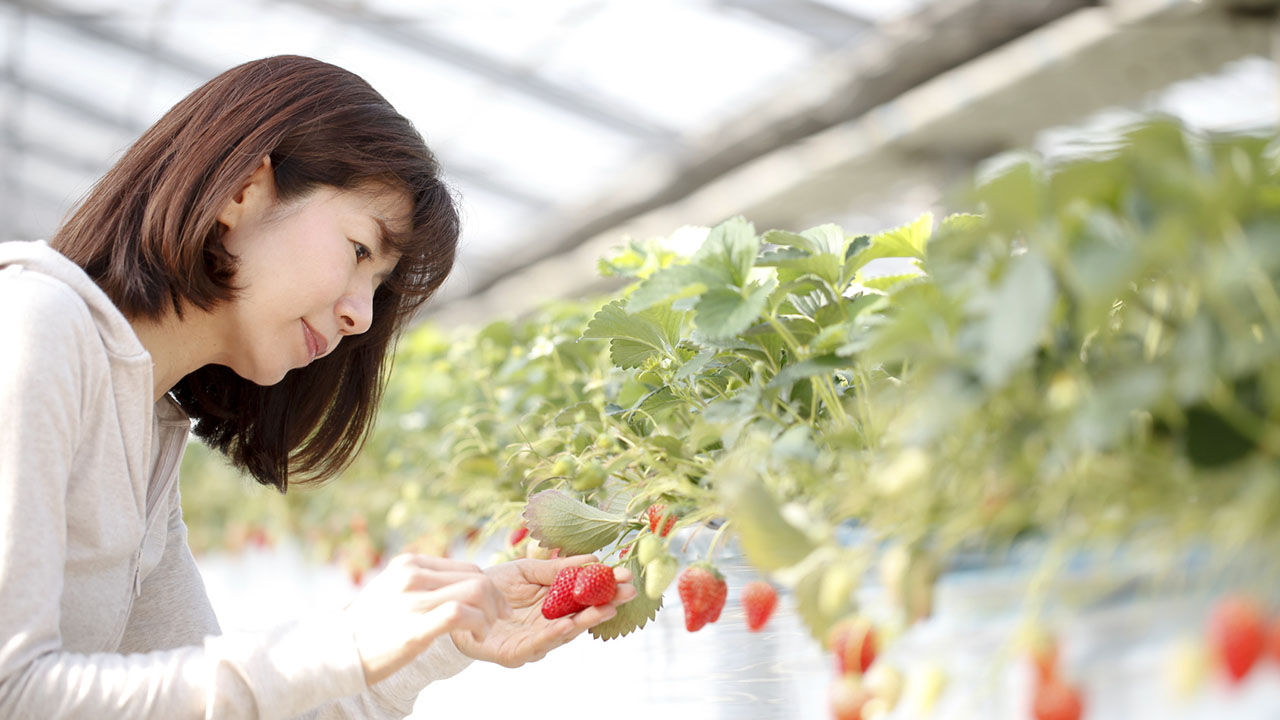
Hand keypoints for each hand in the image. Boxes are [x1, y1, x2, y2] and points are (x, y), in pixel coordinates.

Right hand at [345, 554, 510, 684]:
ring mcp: (413, 599)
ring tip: (484, 631)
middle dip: (496, 598)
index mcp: (408, 564)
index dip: (488, 585)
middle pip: (476, 576)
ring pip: (476, 591)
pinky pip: (462, 614)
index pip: (465, 566)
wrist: (333, 652)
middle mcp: (412, 575)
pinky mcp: (415, 627)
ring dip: (491, 613)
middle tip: (499, 618)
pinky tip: (477, 636)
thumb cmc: (366, 628)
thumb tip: (456, 586)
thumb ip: (420, 583)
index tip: (494, 605)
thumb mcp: (390, 590)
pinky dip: (479, 624)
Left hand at [450, 555, 635, 667]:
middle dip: (606, 604)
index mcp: (554, 605)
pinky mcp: (514, 654)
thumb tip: (593, 558)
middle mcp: (549, 626)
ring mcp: (534, 642)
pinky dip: (554, 635)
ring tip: (605, 608)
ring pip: (565, 633)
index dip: (607, 587)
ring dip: (586, 620)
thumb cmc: (493, 587)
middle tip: (627, 592)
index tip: (628, 576)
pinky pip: (537, 645)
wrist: (456, 602)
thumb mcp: (528, 570)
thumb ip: (557, 568)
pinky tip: (568, 624)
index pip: (587, 597)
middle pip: (582, 616)